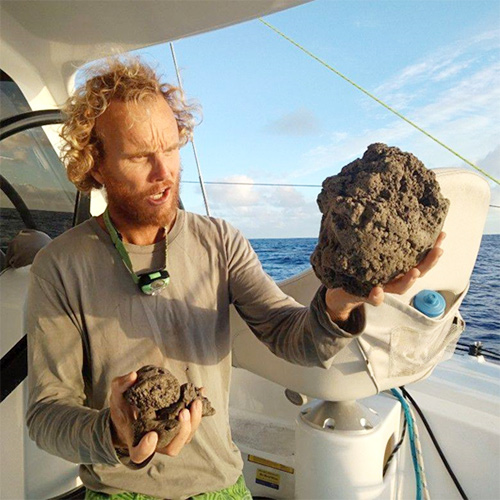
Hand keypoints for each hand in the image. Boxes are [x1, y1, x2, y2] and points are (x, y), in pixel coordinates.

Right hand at [110, 373, 203, 462]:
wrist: (132, 409)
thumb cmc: (123, 406)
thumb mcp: (117, 394)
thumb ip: (122, 385)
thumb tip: (133, 375)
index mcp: (135, 441)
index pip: (139, 453)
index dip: (146, 448)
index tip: (152, 435)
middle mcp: (155, 443)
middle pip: (171, 448)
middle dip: (181, 431)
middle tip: (184, 411)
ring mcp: (169, 436)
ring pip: (185, 438)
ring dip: (194, 422)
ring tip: (195, 402)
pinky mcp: (180, 425)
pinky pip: (192, 423)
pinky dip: (199, 410)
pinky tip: (200, 393)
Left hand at [325, 232, 445, 322]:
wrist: (342, 290)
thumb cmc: (359, 267)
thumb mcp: (369, 249)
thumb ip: (379, 236)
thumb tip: (385, 205)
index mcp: (398, 266)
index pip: (420, 256)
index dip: (433, 247)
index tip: (442, 233)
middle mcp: (394, 279)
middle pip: (418, 272)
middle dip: (430, 262)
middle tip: (439, 250)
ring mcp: (383, 288)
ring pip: (400, 287)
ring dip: (408, 280)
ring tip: (414, 272)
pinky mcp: (366, 295)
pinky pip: (374, 298)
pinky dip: (377, 296)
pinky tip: (377, 289)